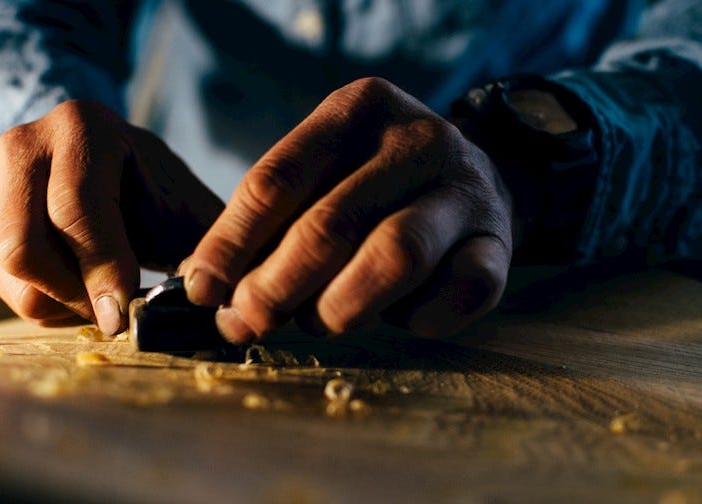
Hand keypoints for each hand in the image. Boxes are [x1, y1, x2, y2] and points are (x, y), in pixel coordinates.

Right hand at [0, 100, 223, 333]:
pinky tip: (79, 292)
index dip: (100, 267)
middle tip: (114, 313)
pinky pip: (0, 281)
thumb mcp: (183, 205)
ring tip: (102, 300)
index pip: (76, 207)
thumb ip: (200, 244)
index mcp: (82, 128)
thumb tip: (207, 295)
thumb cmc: (153, 191)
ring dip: (59, 302)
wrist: (107, 166)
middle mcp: (25, 146)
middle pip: (25, 244)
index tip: (122, 313)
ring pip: (10, 269)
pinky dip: (43, 302)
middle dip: (74, 293)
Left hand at [178, 77, 514, 342]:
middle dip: (275, 286)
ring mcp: (465, 190)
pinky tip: (394, 319)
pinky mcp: (499, 244)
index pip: (277, 180)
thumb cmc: (375, 183)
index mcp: (359, 109)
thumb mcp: (323, 174)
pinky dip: (416, 320)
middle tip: (248, 321)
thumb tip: (204, 283)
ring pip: (396, 256)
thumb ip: (268, 220)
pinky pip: (459, 293)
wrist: (477, 178)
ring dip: (340, 306)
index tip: (202, 290)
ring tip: (317, 323)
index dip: (230, 243)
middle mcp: (417, 139)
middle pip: (332, 224)